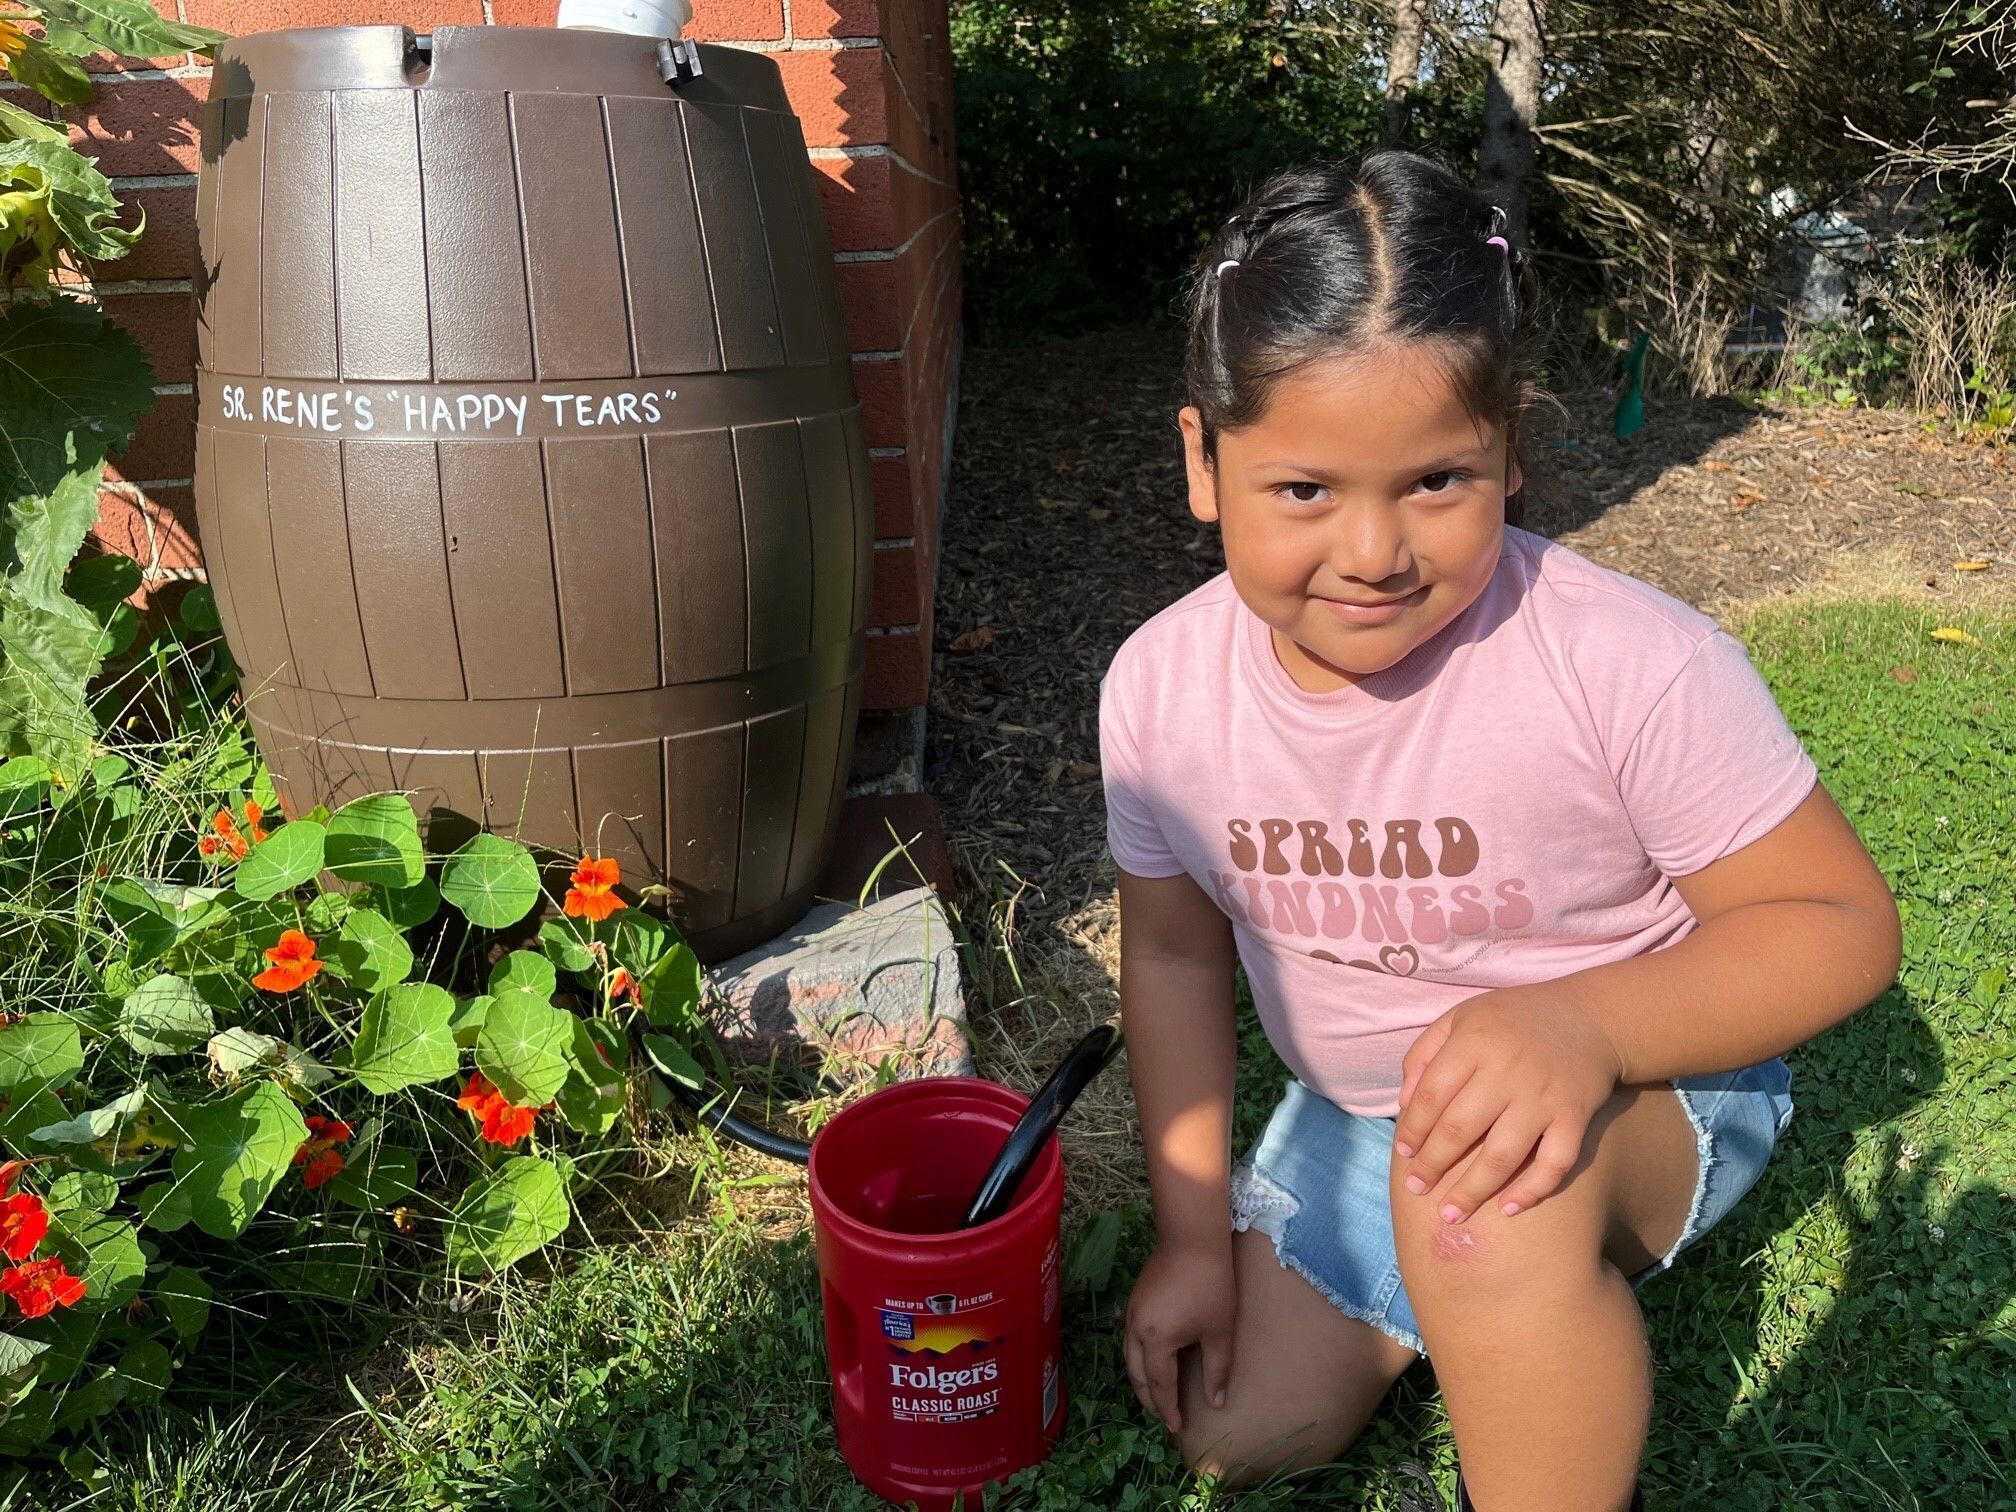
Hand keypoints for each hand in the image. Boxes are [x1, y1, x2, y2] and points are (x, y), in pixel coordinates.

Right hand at [1124, 1237, 1235, 1433]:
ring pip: (1129, 1357)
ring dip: (1141, 1379)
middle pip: (1137, 1375)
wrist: (1192, 1238)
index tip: (1176, 1427)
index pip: (1160, 1385)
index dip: (1168, 1408)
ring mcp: (1132, 1313)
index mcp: (1156, 1341)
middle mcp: (1137, 1330)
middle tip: (1164, 1416)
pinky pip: (1130, 1340)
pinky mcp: (1136, 1300)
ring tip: (1155, 1394)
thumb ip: (1216, 1369)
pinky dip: (1138, 1359)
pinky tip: (1151, 1360)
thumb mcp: (1218, 1330)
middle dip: (1150, 1399)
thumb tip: (1215, 1401)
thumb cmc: (1210, 1284)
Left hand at [1392, 984, 1624, 1224]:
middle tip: (1416, 1189)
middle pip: (1460, 1128)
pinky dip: (1532, 1190)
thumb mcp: (1460, 1018)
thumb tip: (1404, 1104)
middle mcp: (1508, 1070)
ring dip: (1472, 1191)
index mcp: (1475, 1041)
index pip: (1433, 1094)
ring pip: (1502, 1155)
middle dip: (1432, 1165)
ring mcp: (1543, 1097)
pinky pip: (1554, 1163)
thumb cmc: (1512, 1020)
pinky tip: (1508, 1209)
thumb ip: (1424, 1054)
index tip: (1403, 1153)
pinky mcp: (1575, 1117)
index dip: (1414, 1128)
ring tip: (1450, 1215)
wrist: (1590, 1016)